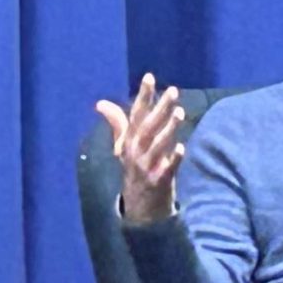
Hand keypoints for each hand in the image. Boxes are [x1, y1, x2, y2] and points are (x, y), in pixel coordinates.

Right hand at [94, 74, 185, 225]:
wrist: (138, 206)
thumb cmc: (135, 168)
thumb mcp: (124, 146)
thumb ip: (117, 123)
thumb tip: (100, 103)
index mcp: (129, 140)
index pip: (135, 114)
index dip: (143, 95)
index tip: (149, 77)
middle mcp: (136, 151)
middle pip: (147, 127)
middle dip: (159, 108)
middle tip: (173, 90)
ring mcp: (146, 166)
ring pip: (157, 145)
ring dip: (167, 129)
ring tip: (179, 112)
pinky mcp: (159, 181)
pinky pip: (166, 169)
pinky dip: (173, 159)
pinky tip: (182, 148)